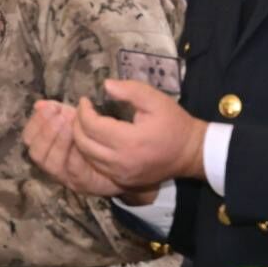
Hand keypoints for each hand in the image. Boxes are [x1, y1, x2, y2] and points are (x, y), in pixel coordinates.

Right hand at [24, 100, 129, 197]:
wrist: (125, 162)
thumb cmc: (98, 137)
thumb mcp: (77, 120)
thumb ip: (59, 112)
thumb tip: (40, 104)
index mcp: (48, 147)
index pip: (28, 138)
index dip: (37, 122)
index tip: (51, 107)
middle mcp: (52, 164)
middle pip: (36, 153)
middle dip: (47, 131)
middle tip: (62, 116)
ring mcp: (66, 177)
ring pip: (51, 163)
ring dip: (59, 142)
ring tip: (71, 125)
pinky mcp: (82, 184)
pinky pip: (73, 170)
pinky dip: (75, 154)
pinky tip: (83, 140)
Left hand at [69, 81, 205, 189]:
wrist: (190, 153)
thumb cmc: (174, 124)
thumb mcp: (155, 100)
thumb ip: (130, 90)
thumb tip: (105, 85)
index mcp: (129, 141)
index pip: (92, 126)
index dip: (83, 110)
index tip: (85, 100)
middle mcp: (121, 162)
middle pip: (83, 144)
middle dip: (76, 125)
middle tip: (83, 111)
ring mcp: (121, 174)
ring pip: (87, 157)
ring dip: (81, 139)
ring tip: (87, 123)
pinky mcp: (123, 181)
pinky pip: (98, 167)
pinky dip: (91, 153)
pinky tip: (97, 140)